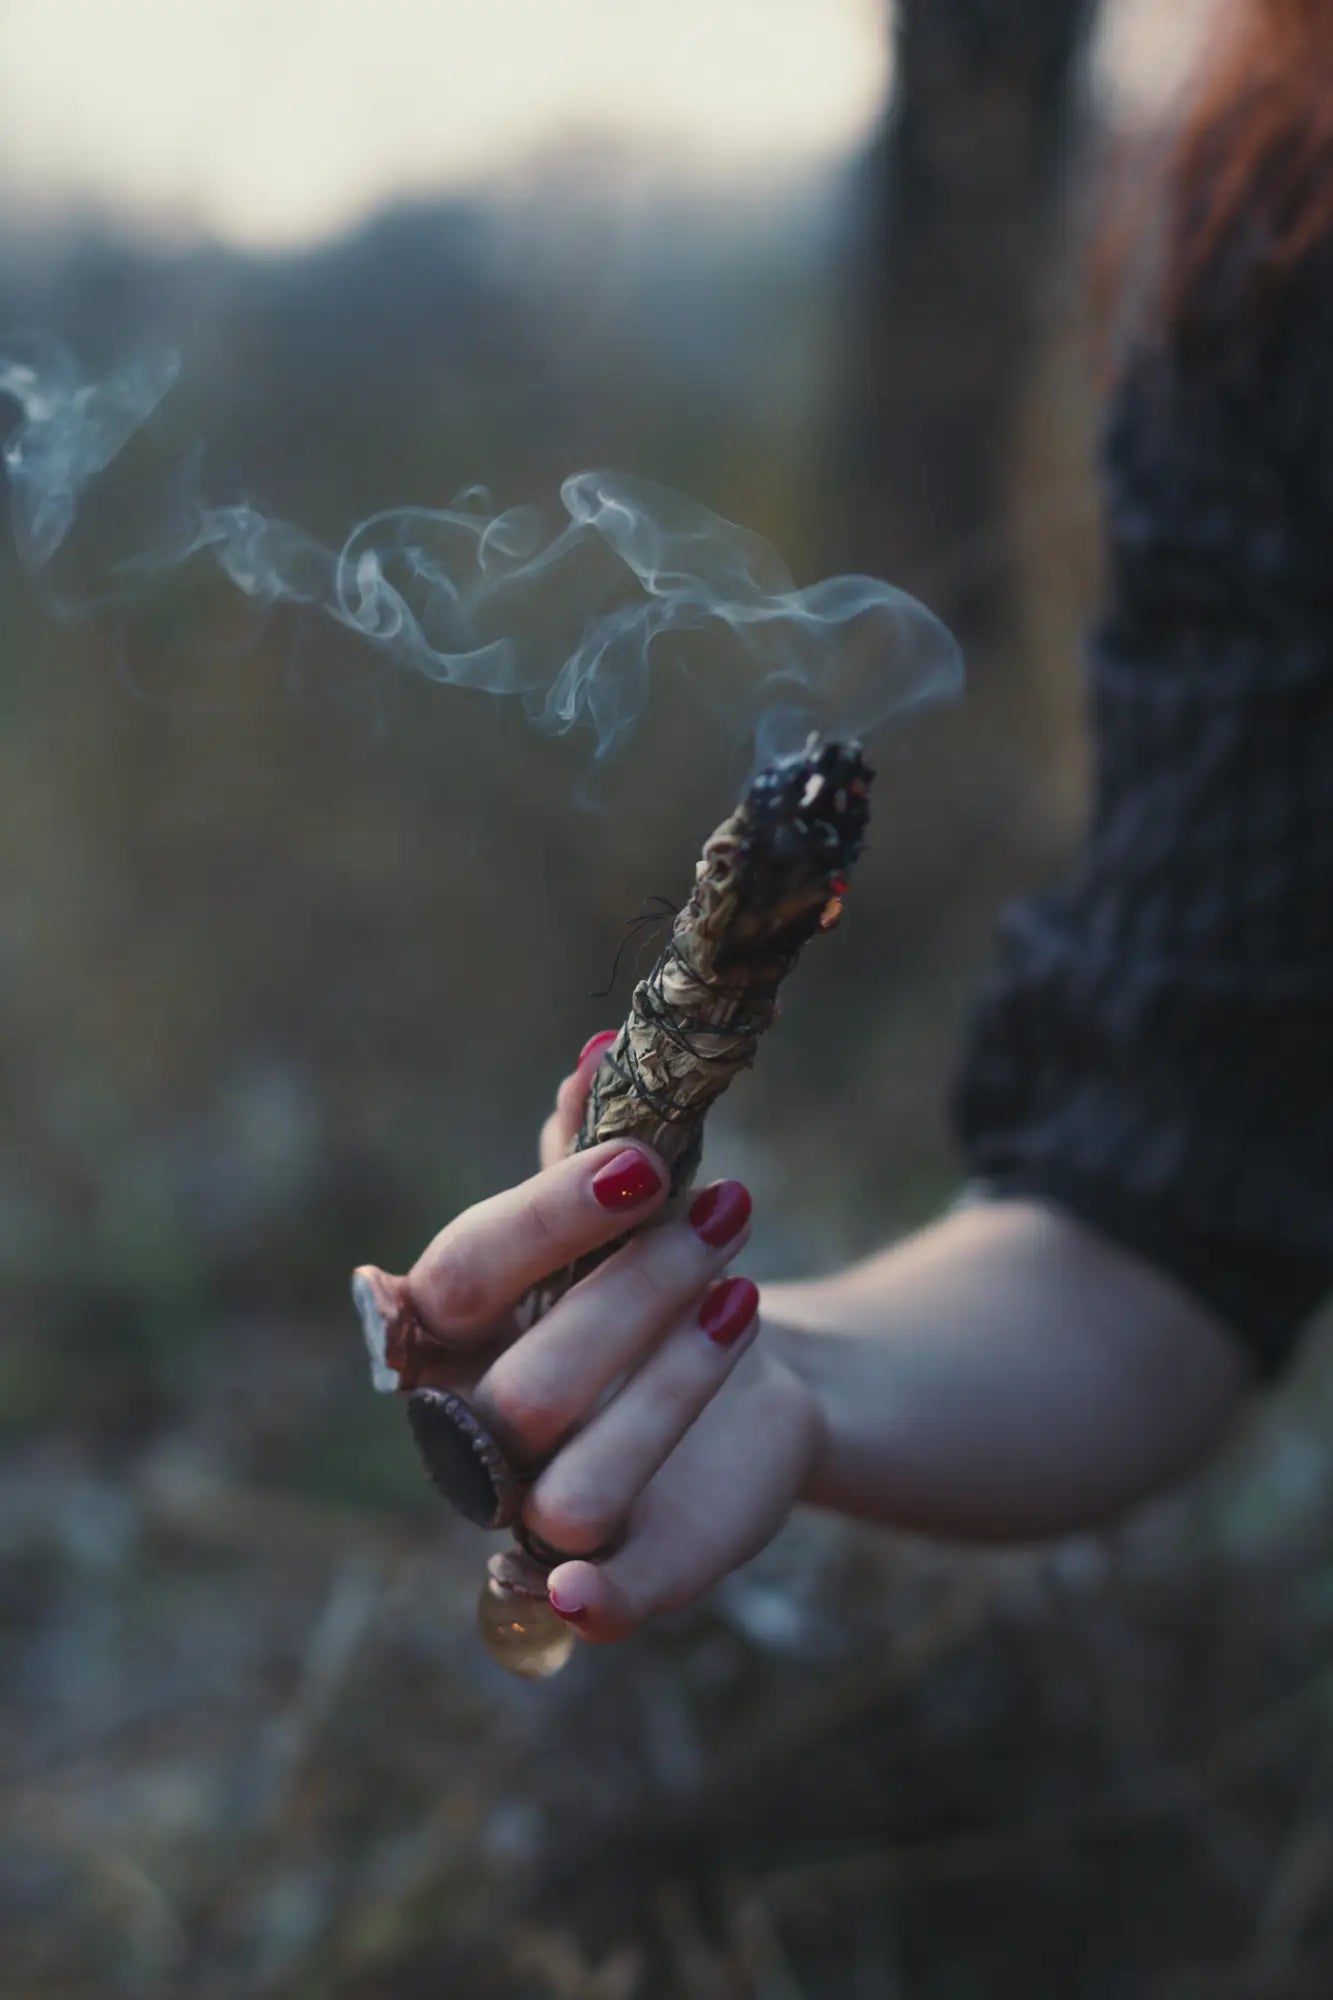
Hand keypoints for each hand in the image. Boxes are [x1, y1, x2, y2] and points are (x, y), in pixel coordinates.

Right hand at [401, 1033, 824, 1643]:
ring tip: (746, 1294)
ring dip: (671, 1388)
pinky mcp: (616, 1573)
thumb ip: (593, 1151)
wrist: (742, 1369)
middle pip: (527, 1386)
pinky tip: (590, 1587)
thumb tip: (596, 1061)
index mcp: (451, 1331)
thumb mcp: (628, 1212)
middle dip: (637, 1293)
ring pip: (572, 1487)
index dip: (548, 1219)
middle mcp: (473, 1428)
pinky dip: (587, 1599)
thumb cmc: (648, 1274)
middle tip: (731, 1211)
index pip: (464, 1276)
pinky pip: (589, 1602)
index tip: (646, 1162)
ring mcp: (536, 1508)